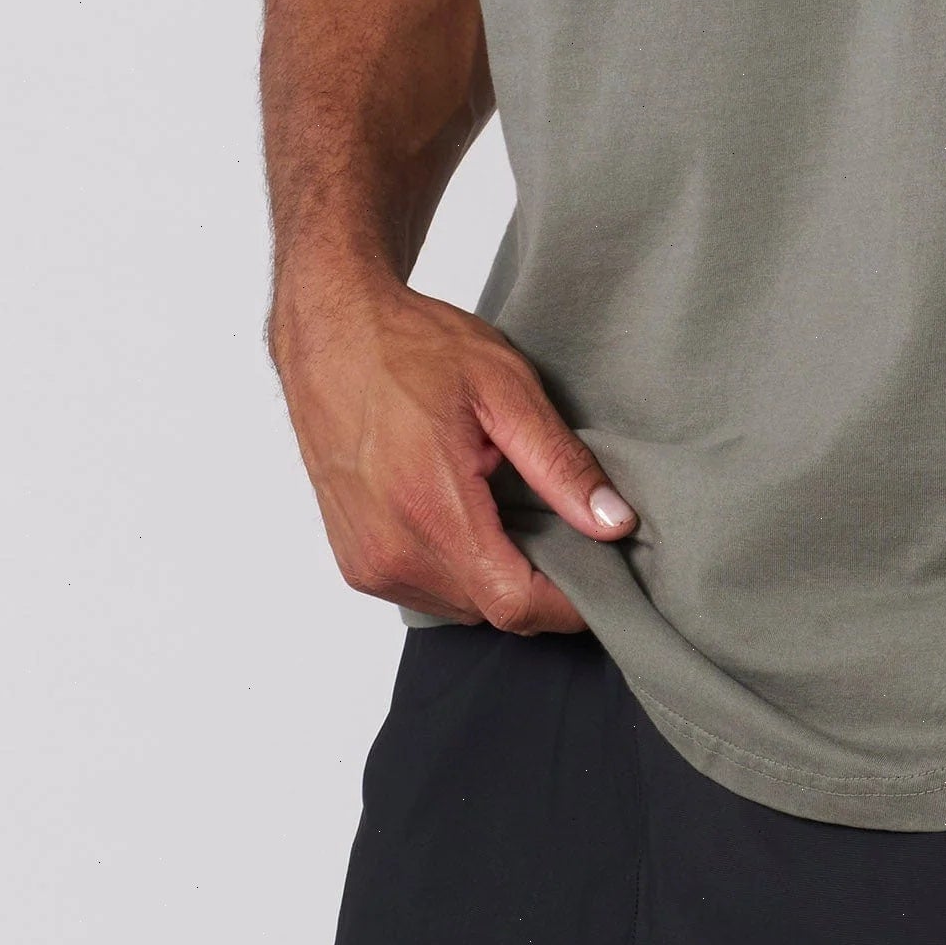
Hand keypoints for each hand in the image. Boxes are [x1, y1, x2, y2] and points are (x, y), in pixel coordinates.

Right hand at [271, 269, 635, 633]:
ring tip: (507, 510)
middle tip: (563, 528)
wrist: (331, 333)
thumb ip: (560, 464)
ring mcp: (367, 562)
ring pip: (459, 607)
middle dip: (538, 584)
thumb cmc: (410, 348)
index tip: (603, 577)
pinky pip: (424, 591)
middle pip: (491, 611)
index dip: (570, 604)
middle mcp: (391, 551)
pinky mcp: (354, 561)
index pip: (516, 604)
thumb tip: (614, 523)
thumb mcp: (504, 388)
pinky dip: (457, 569)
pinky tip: (466, 516)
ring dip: (494, 577)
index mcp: (431, 508)